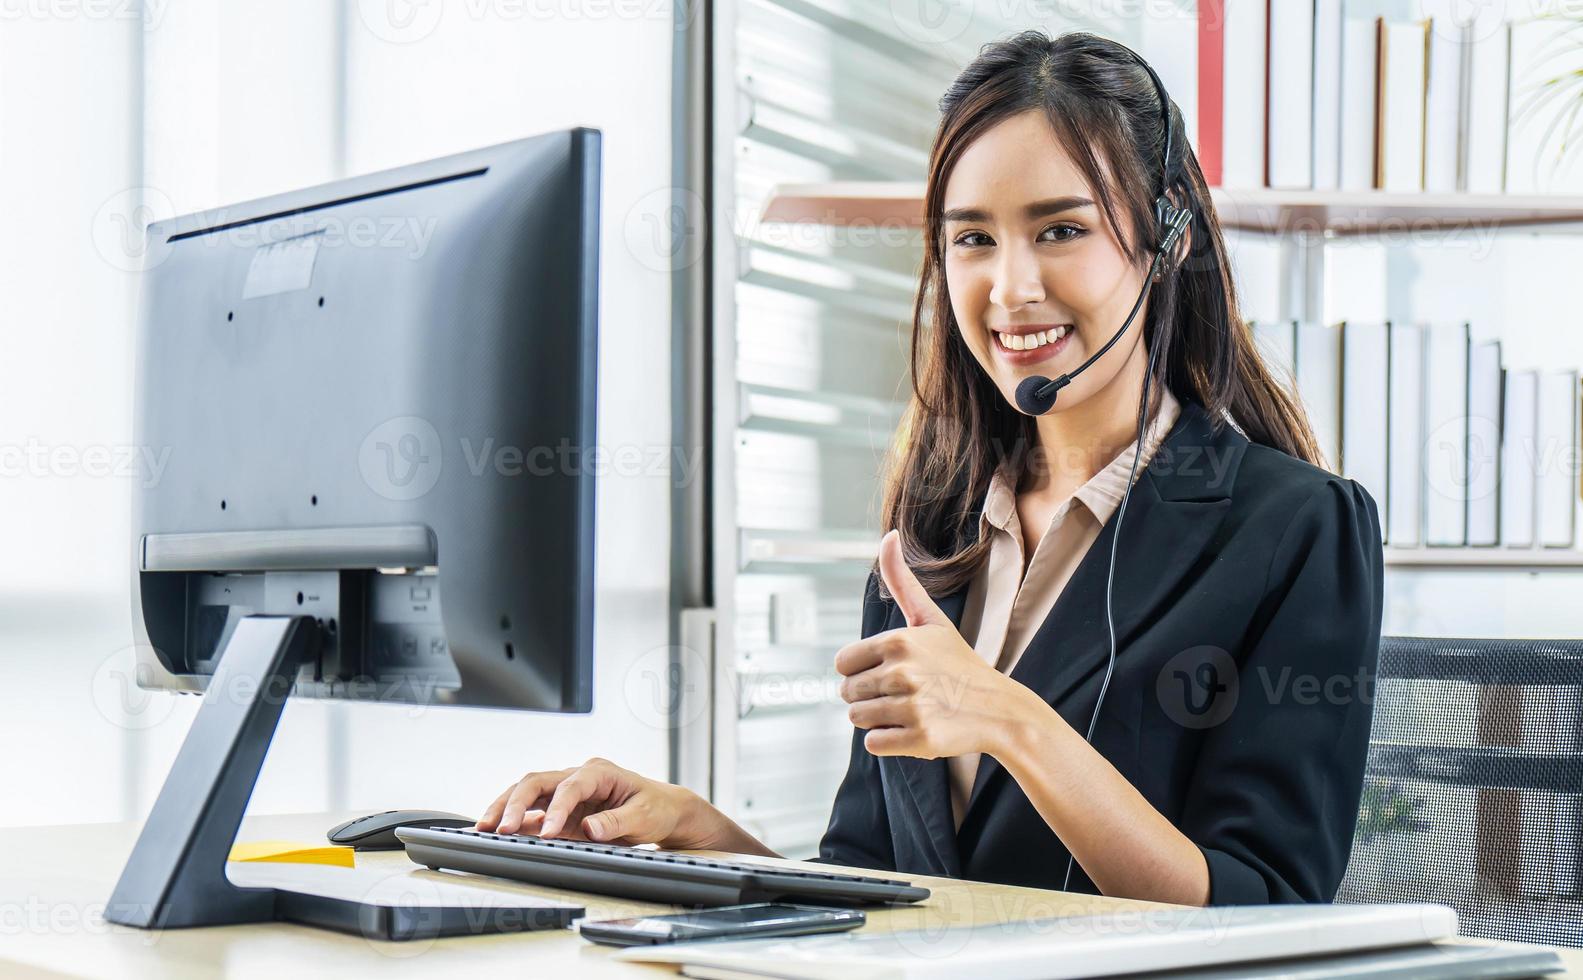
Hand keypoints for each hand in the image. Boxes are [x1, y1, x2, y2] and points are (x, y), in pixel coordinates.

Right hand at [474, 757, 775, 855]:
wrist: (664, 812)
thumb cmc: (657, 808)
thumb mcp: (644, 816)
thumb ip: (616, 823)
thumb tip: (590, 829)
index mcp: (598, 772)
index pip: (569, 786)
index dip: (556, 810)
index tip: (548, 834)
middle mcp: (577, 778)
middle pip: (536, 782)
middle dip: (516, 804)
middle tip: (503, 829)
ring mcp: (566, 794)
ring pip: (527, 794)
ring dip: (506, 810)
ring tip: (485, 829)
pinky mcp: (562, 812)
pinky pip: (532, 814)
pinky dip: (515, 823)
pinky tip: (497, 834)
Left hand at [836, 529, 1037, 759]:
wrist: (999, 709)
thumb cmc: (957, 662)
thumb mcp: (930, 619)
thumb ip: (902, 581)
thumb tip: (889, 535)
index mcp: (898, 641)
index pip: (843, 663)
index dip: (860, 669)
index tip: (887, 671)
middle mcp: (902, 672)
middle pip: (847, 693)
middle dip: (868, 695)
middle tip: (903, 693)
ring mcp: (912, 707)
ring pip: (858, 718)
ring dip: (878, 718)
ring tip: (909, 709)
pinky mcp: (919, 738)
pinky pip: (875, 744)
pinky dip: (888, 741)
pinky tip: (914, 728)